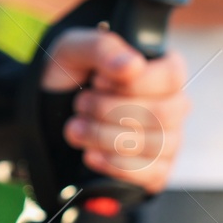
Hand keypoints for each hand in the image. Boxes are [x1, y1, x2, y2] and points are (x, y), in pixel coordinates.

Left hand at [42, 28, 188, 193]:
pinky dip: (115, 166)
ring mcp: (169, 138)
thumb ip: (103, 48)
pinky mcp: (157, 169)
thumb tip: (133, 66)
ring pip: (155, 145)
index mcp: (161, 68)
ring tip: (76, 128)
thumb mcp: (74, 50)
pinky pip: (151, 174)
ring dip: (105, 137)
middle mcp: (173, 103)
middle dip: (110, 111)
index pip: (171, 76)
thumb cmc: (71, 75)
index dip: (132, 82)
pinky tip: (90, 154)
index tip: (97, 81)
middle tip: (80, 104)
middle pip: (162, 114)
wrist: (50, 115)